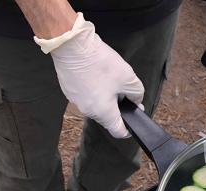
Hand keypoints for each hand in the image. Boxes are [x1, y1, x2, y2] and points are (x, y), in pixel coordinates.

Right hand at [34, 13, 143, 138]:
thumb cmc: (99, 62)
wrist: (71, 44)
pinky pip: (86, 94)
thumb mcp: (129, 79)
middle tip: (126, 90)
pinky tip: (97, 73)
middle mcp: (88, 111)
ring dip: (106, 96)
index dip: (129, 128)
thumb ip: (137, 94)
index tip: (134, 119)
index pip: (118, 131)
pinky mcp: (69, 89)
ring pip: (96, 104)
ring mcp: (76, 100)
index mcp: (103, 113)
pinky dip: (94, 88)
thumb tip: (135, 101)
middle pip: (108, 116)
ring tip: (110, 78)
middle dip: (118, 107)